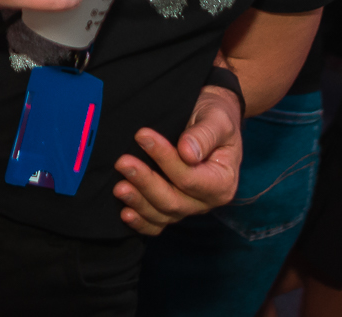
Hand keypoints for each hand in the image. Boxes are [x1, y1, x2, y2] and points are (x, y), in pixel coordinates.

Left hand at [113, 84, 242, 234]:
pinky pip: (156, 224)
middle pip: (173, 201)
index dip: (165, 159)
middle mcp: (206, 201)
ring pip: (161, 215)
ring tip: (119, 187)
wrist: (211, 122)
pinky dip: (140, 222)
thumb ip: (204, 136)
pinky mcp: (172, 209)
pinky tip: (125, 213)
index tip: (142, 135)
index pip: (190, 178)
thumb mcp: (217, 120)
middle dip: (146, 182)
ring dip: (138, 202)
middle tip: (122, 162)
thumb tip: (187, 153)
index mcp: (222, 182)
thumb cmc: (216, 119)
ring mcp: (188, 208)